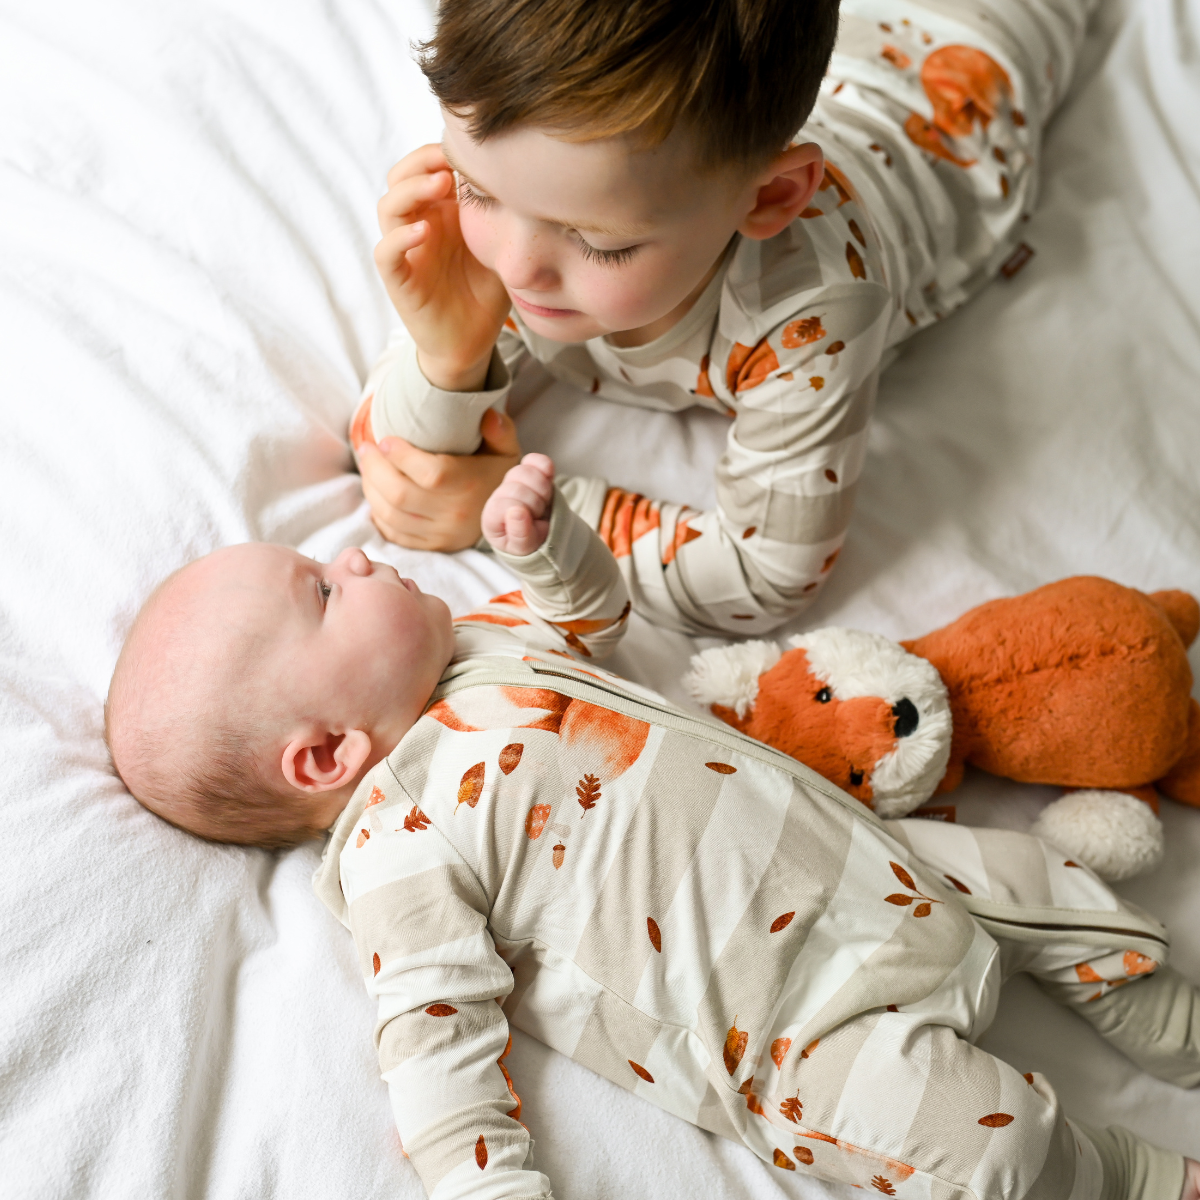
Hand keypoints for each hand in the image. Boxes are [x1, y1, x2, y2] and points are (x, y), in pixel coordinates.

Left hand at [359, 408, 520, 550]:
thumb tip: (486, 415)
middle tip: (366, 449)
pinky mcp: (432, 545)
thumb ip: (500, 429)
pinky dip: (378, 513)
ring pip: (390, 514)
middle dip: (375, 469)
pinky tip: (376, 493)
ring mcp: (441, 534)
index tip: (385, 440)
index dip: (400, 456)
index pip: (428, 473)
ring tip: (367, 468)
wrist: (509, 517)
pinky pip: (393, 533)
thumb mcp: (506, 450)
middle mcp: (453, 514)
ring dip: (371, 489)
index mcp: (469, 486)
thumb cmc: (497, 476)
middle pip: (400, 494)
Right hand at [374, 143, 510, 390]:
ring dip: (411, 190)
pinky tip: (423, 232)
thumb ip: (509, 218)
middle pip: (401, 176)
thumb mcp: (503, 249)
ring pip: (389, 207)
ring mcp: (406, 251)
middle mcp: (420, 225)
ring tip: (441, 185)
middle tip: (451, 159)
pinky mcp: (399, 281)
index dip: (441, 151)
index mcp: (442, 213)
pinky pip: (386, 253)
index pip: (427, 166)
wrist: (472, 343)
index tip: (472, 148)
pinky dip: (399, 238)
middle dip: (422, 161)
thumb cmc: (485, 292)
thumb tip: (539, 183)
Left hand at [482, 454, 555, 555]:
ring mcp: (513, 481)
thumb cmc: (528, 543)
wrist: (543, 535)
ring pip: (526, 472)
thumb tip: (517, 511)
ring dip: (542, 489)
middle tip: (538, 516)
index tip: (530, 526)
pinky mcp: (529, 471)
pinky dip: (543, 465)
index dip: (523, 515)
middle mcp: (499, 496)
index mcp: (492, 516)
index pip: (505, 505)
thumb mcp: (524, 547)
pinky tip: (548, 475)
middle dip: (535, 505)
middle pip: (517, 488)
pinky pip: (534, 460)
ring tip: (542, 503)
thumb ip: (520, 534)